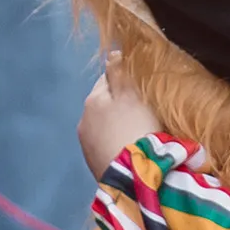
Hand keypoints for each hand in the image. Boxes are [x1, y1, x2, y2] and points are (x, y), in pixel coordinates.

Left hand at [78, 58, 165, 174]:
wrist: (134, 176)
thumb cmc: (136, 128)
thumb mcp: (131, 93)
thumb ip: (120, 70)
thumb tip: (111, 52)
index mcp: (92, 100)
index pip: (108, 78)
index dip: (127, 79)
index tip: (144, 87)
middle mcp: (83, 120)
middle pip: (106, 103)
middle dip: (122, 104)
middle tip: (145, 111)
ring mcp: (87, 145)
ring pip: (106, 126)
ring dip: (119, 126)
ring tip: (140, 133)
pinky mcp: (95, 165)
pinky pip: (109, 146)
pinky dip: (118, 144)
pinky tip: (132, 149)